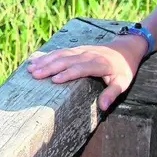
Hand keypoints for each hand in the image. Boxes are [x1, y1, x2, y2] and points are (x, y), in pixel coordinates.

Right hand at [25, 40, 143, 110]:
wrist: (125, 49)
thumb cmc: (123, 69)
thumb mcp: (123, 82)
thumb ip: (112, 93)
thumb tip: (103, 107)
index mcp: (99, 63)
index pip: (81, 68)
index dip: (68, 74)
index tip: (54, 80)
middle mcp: (87, 54)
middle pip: (66, 60)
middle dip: (50, 67)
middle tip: (35, 75)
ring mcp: (81, 50)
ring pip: (60, 54)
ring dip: (45, 60)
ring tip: (31, 68)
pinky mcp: (76, 49)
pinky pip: (60, 51)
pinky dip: (47, 55)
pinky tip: (36, 60)